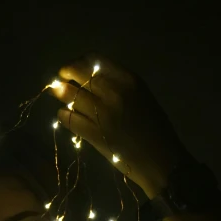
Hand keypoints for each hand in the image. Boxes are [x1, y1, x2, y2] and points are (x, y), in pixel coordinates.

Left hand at [51, 52, 191, 198]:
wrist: (161, 161)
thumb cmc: (155, 129)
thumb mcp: (142, 97)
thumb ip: (119, 85)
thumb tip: (90, 79)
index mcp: (129, 80)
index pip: (94, 60)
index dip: (78, 62)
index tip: (73, 69)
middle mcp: (114, 93)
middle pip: (77, 73)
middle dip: (64, 75)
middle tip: (60, 81)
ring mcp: (102, 114)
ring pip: (70, 95)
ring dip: (61, 94)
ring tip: (60, 96)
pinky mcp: (93, 134)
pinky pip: (68, 118)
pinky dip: (63, 115)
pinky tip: (65, 116)